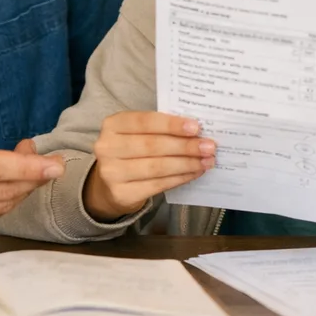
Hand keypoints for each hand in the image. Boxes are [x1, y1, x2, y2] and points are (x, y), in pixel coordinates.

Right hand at [83, 111, 215, 221]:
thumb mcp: (137, 134)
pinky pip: (157, 185)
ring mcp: (112, 172)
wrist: (109, 185)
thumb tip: (196, 131)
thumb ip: (159, 130)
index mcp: (112, 125)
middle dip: (185, 146)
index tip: (196, 127)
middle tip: (208, 146)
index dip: (171, 124)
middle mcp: (107, 148)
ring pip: (157, 167)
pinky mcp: (121, 193)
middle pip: (152, 146)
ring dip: (186, 164)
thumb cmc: (130, 152)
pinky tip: (194, 173)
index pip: (144, 122)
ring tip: (206, 161)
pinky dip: (180, 178)